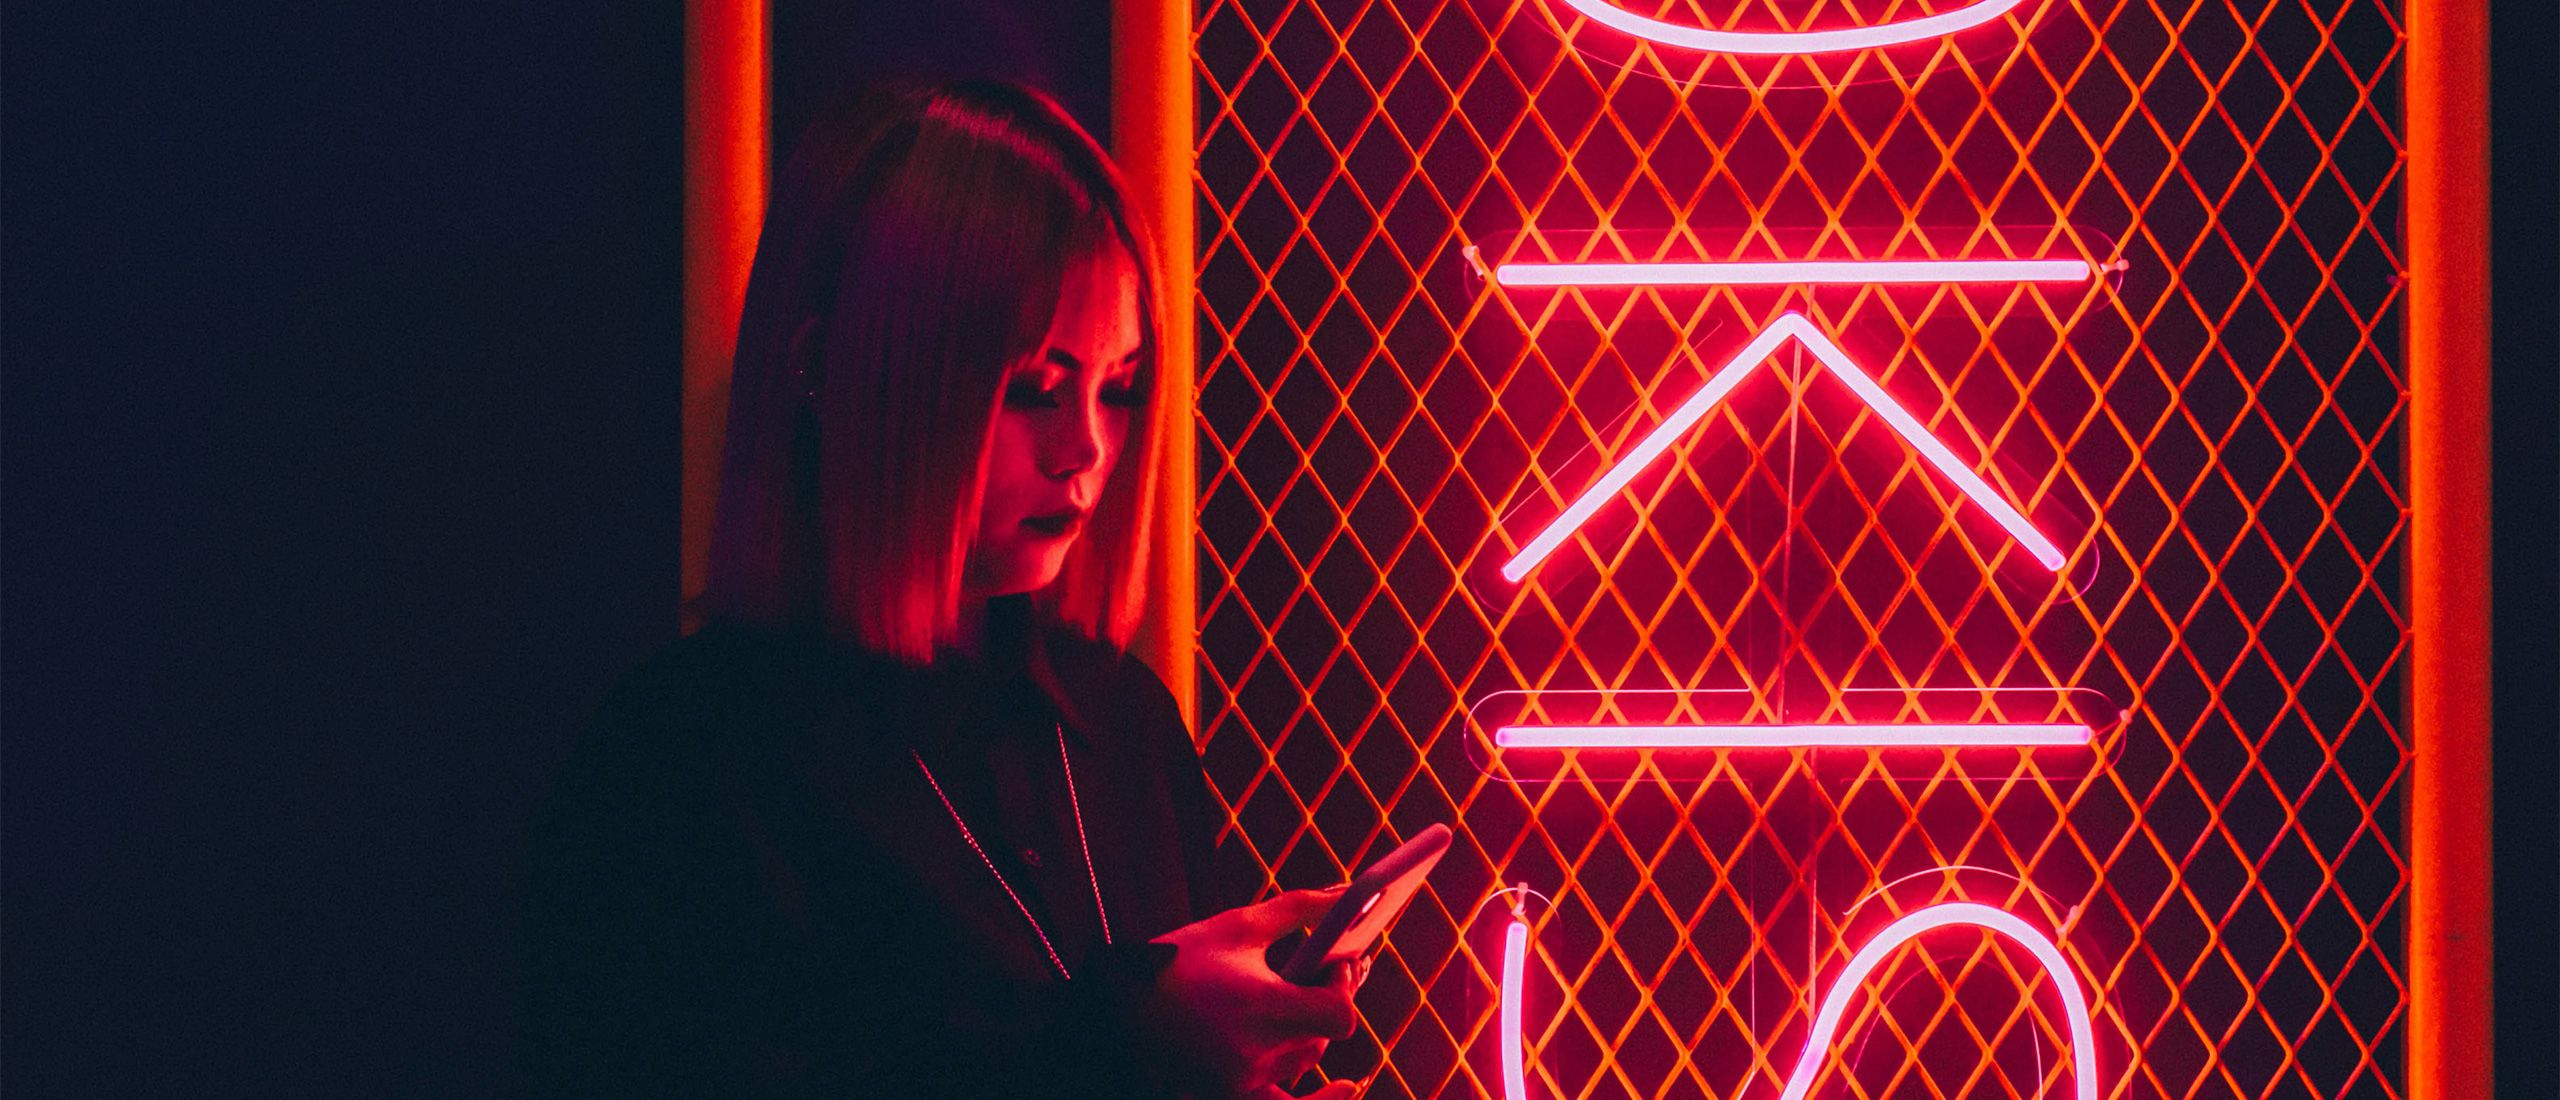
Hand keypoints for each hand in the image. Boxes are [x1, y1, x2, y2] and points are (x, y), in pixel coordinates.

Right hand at [1148, 887, 1367, 1097]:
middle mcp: (1257, 1053)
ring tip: (1305, 998)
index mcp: (1261, 1008)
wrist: (1110, 1009)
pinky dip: (1320, 1098)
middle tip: (1325, 970)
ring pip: (1304, 1060)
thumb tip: (1349, 894)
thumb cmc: (1174, 962)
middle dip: (1330, 1000)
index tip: (1338, 961)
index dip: (1345, 986)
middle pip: (1324, 1036)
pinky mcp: (1230, 1095)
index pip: (1338, 1013)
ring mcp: (1243, 1081)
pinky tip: (1348, 1087)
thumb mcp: (1236, 927)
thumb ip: (1300, 908)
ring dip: (1313, 1030)